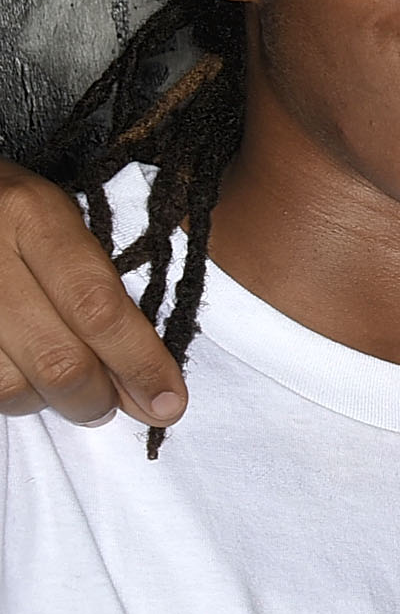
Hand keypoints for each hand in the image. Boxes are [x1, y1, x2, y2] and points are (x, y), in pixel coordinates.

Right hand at [0, 160, 185, 426]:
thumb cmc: (16, 212)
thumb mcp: (65, 219)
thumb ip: (107, 288)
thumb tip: (152, 382)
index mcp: (34, 214)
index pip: (98, 306)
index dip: (139, 363)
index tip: (169, 401)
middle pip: (59, 360)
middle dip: (99, 397)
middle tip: (116, 401)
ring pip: (12, 386)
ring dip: (52, 401)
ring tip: (68, 384)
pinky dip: (16, 394)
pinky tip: (28, 374)